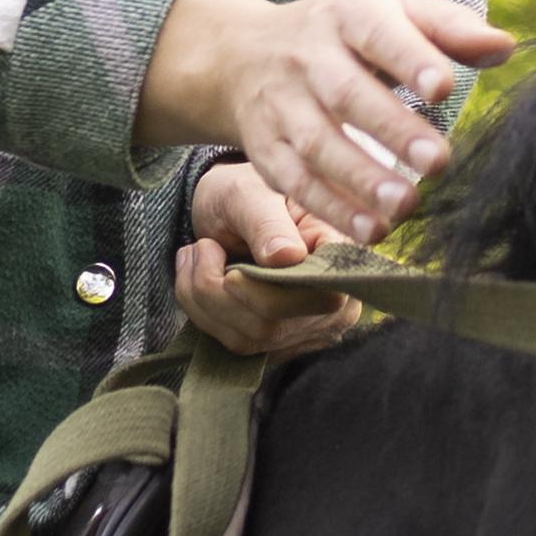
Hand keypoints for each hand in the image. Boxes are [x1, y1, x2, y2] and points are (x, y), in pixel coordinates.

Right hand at [134, 0, 509, 255]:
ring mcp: (282, 105)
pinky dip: (332, 209)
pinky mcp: (266, 149)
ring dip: (361, 179)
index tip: (443, 88)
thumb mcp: (391, 14)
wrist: (242, 56)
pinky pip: (296, 182)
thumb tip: (504, 47)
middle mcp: (309, 58)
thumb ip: (448, 29)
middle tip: (437, 162)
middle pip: (346, 94)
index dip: (409, 59)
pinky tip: (372, 230)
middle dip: (390, 129)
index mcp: (348, 16)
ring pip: (317, 144)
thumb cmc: (345, 37)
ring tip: (406, 205)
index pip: (377, 32)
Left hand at [177, 157, 369, 359]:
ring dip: (203, 299)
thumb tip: (287, 256)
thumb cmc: (247, 191)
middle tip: (201, 248)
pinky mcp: (278, 341)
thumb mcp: (250, 192)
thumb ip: (266, 221)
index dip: (270, 292)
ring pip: (249, 338)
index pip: (321, 293)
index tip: (230, 271)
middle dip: (220, 292)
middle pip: (277, 324)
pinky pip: (236, 343)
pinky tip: (197, 276)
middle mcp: (334, 298)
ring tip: (196, 254)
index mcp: (340, 252)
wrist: (231, 208)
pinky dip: (202, 312)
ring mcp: (307, 325)